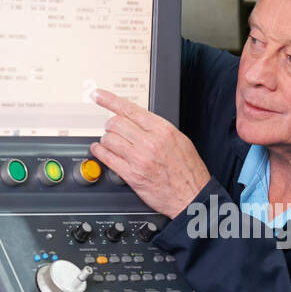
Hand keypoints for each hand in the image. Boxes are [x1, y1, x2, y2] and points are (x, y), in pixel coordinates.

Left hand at [91, 90, 210, 218]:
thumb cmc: (188, 170)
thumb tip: (139, 119)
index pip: (129, 109)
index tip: (99, 95)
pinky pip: (107, 158)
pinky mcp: (132, 175)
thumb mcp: (179, 140)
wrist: (192, 196)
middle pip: (116, 123)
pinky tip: (100, 150)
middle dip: (110, 125)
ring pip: (109, 139)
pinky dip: (99, 151)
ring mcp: (139, 159)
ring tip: (109, 141)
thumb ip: (157, 128)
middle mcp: (150, 142)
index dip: (109, 100)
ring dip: (106, 139)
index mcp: (163, 130)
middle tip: (111, 128)